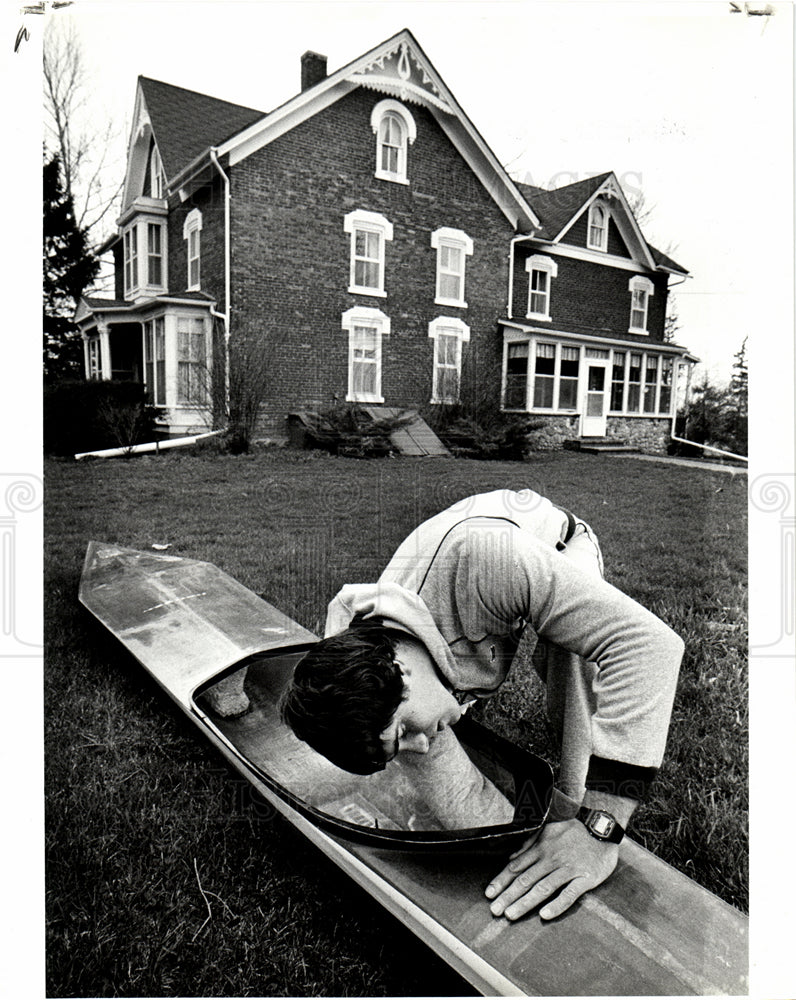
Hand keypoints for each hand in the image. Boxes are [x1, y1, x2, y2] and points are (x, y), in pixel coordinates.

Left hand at [485, 818, 618, 920]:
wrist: (602, 827)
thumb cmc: (575, 830)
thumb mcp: (549, 830)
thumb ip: (530, 844)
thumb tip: (511, 857)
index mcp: (541, 848)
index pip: (516, 867)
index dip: (501, 881)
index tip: (489, 894)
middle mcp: (551, 859)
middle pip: (525, 880)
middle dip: (508, 895)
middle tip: (494, 911)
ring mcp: (567, 869)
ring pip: (542, 888)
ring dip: (525, 902)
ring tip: (511, 915)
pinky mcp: (584, 878)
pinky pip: (569, 893)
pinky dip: (557, 905)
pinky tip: (544, 915)